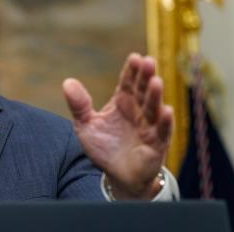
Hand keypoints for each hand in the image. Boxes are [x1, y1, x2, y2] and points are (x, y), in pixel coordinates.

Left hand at [62, 53, 172, 198]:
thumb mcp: (86, 125)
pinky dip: (165, 122)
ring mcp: (149, 127)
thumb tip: (67, 82)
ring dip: (155, 95)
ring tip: (156, 81)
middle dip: (145, 76)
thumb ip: (79, 105)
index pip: (128, 83)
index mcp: (122, 103)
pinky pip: (162, 132)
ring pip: (153, 108)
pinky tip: (166, 110)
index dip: (131, 71)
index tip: (135, 57)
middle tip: (148, 61)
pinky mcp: (156, 145)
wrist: (117, 175)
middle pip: (142, 91)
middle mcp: (138, 111)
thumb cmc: (104, 147)